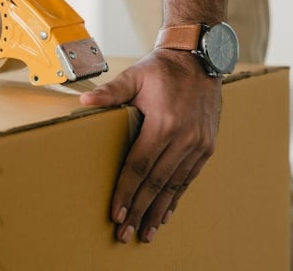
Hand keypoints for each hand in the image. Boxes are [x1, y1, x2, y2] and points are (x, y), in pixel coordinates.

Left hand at [80, 49, 221, 242]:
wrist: (199, 58)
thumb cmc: (162, 68)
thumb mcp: (135, 76)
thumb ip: (111, 92)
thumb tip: (85, 102)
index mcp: (165, 123)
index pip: (140, 166)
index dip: (126, 192)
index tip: (115, 213)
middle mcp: (184, 138)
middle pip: (156, 183)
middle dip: (139, 210)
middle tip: (125, 233)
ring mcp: (198, 144)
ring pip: (174, 186)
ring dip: (158, 211)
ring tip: (144, 232)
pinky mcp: (206, 146)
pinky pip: (188, 179)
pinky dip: (176, 198)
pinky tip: (165, 214)